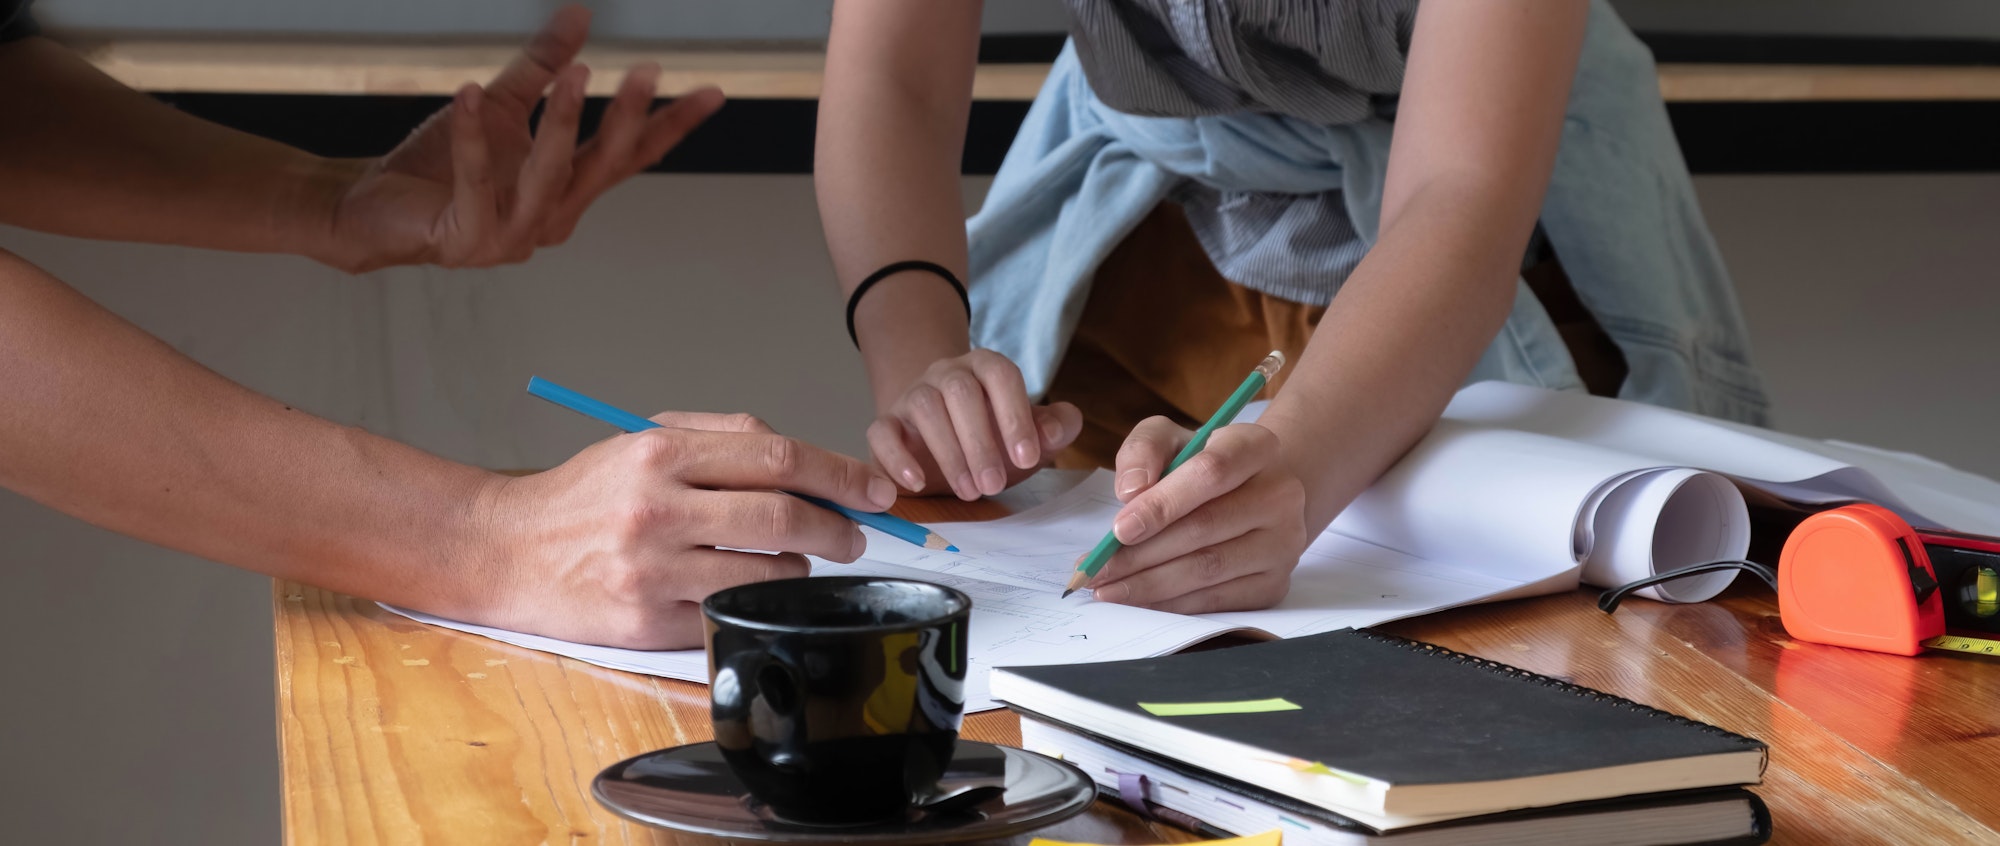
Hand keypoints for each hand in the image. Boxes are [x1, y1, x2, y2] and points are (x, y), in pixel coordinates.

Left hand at [312, 5, 723, 271]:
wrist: (369, 211)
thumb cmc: (437, 167)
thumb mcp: (497, 105)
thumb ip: (540, 66)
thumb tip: (581, 13)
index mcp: (568, 191)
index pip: (629, 156)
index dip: (670, 124)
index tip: (711, 91)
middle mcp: (552, 219)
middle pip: (602, 166)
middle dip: (627, 117)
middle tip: (647, 71)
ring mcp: (514, 236)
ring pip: (550, 175)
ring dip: (563, 123)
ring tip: (575, 73)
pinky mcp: (469, 238)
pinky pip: (478, 180)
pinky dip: (474, 137)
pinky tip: (468, 94)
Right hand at [472, 411, 897, 649]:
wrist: (504, 550)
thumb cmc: (584, 496)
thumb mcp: (642, 439)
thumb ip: (722, 437)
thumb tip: (804, 456)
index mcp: (660, 452)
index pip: (778, 457)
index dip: (840, 474)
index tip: (874, 490)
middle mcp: (657, 508)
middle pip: (782, 516)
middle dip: (838, 527)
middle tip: (857, 534)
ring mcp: (652, 570)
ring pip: (767, 572)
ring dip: (801, 568)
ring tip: (797, 559)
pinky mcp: (647, 622)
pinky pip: (732, 614)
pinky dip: (759, 603)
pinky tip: (754, 589)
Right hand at [870, 349, 1082, 499]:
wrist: (945, 444)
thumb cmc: (994, 438)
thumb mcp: (1030, 436)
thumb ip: (1055, 427)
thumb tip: (1055, 430)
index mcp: (985, 368)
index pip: (1001, 374)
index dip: (1015, 415)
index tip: (1027, 458)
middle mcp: (947, 374)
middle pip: (959, 391)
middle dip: (980, 441)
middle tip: (994, 484)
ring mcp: (913, 395)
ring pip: (924, 407)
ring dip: (948, 453)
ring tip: (969, 492)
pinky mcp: (887, 423)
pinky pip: (882, 430)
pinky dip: (897, 457)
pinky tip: (917, 483)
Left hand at [1085, 418, 1307, 613]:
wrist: (1248, 497)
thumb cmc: (1197, 466)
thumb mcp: (1167, 440)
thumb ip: (1143, 450)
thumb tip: (1131, 491)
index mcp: (1257, 446)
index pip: (1212, 471)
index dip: (1163, 503)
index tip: (1119, 529)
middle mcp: (1281, 494)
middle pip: (1205, 527)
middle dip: (1141, 554)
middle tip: (1096, 570)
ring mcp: (1283, 543)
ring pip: (1208, 569)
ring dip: (1149, 584)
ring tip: (1107, 588)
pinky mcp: (1274, 583)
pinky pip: (1217, 600)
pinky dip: (1172, 604)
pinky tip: (1139, 601)